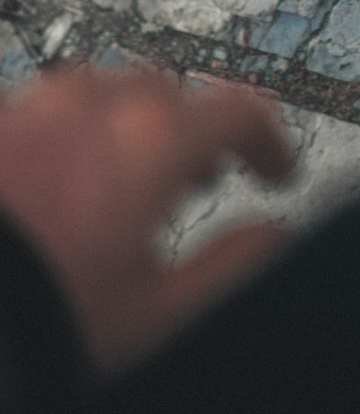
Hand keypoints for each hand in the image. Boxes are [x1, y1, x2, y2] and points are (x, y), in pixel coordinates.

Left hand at [0, 60, 297, 371]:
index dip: (269, 140)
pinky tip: (58, 190)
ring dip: (128, 127)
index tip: (274, 171)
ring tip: (125, 185)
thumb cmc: (39, 321)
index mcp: (150, 141)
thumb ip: (234, 269)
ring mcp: (29, 108)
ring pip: (100, 92)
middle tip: (199, 183)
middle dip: (192, 130)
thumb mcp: (157, 319)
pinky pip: (42, 111)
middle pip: (167, 92)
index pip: (239, 110)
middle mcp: (90, 106)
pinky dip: (69, 137)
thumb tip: (277, 240)